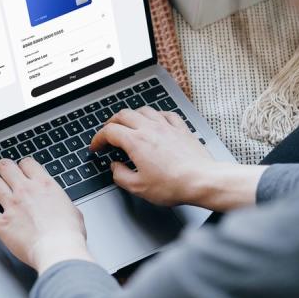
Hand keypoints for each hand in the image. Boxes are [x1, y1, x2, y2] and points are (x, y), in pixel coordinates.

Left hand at [0, 158, 93, 272]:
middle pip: (7, 168)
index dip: (24, 165)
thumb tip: (65, 208)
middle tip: (3, 169)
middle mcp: (25, 191)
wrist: (58, 248)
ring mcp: (11, 205)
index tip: (23, 168)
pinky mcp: (2, 223)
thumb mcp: (74, 212)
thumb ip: (63, 205)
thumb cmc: (69, 234)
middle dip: (4, 167)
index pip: (28, 164)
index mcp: (44, 185)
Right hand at [91, 107, 217, 206]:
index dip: (98, 138)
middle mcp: (150, 129)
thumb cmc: (173, 185)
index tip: (97, 146)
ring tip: (129, 123)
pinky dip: (156, 115)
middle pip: (124, 115)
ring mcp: (167, 126)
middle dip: (111, 122)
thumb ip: (120, 175)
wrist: (202, 180)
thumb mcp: (138, 187)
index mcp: (136, 142)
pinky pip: (166, 114)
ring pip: (144, 110)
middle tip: (108, 132)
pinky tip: (156, 121)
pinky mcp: (181, 129)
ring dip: (132, 115)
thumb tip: (115, 168)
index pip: (109, 132)